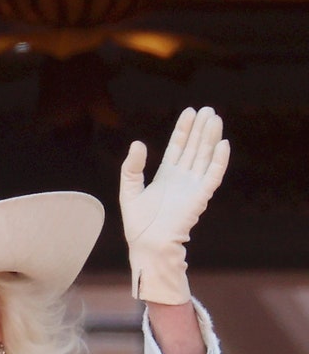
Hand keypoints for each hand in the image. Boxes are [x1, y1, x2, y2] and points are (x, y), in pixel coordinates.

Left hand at [120, 106, 228, 306]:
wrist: (149, 244)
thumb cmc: (138, 224)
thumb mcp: (129, 190)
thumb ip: (131, 168)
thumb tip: (138, 143)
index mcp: (166, 176)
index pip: (177, 147)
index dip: (183, 130)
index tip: (189, 112)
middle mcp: (182, 178)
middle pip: (194, 147)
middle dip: (200, 128)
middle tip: (207, 109)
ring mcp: (193, 186)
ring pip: (204, 156)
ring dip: (210, 138)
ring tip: (215, 118)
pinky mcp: (200, 196)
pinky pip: (212, 175)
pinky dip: (218, 160)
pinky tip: (222, 144)